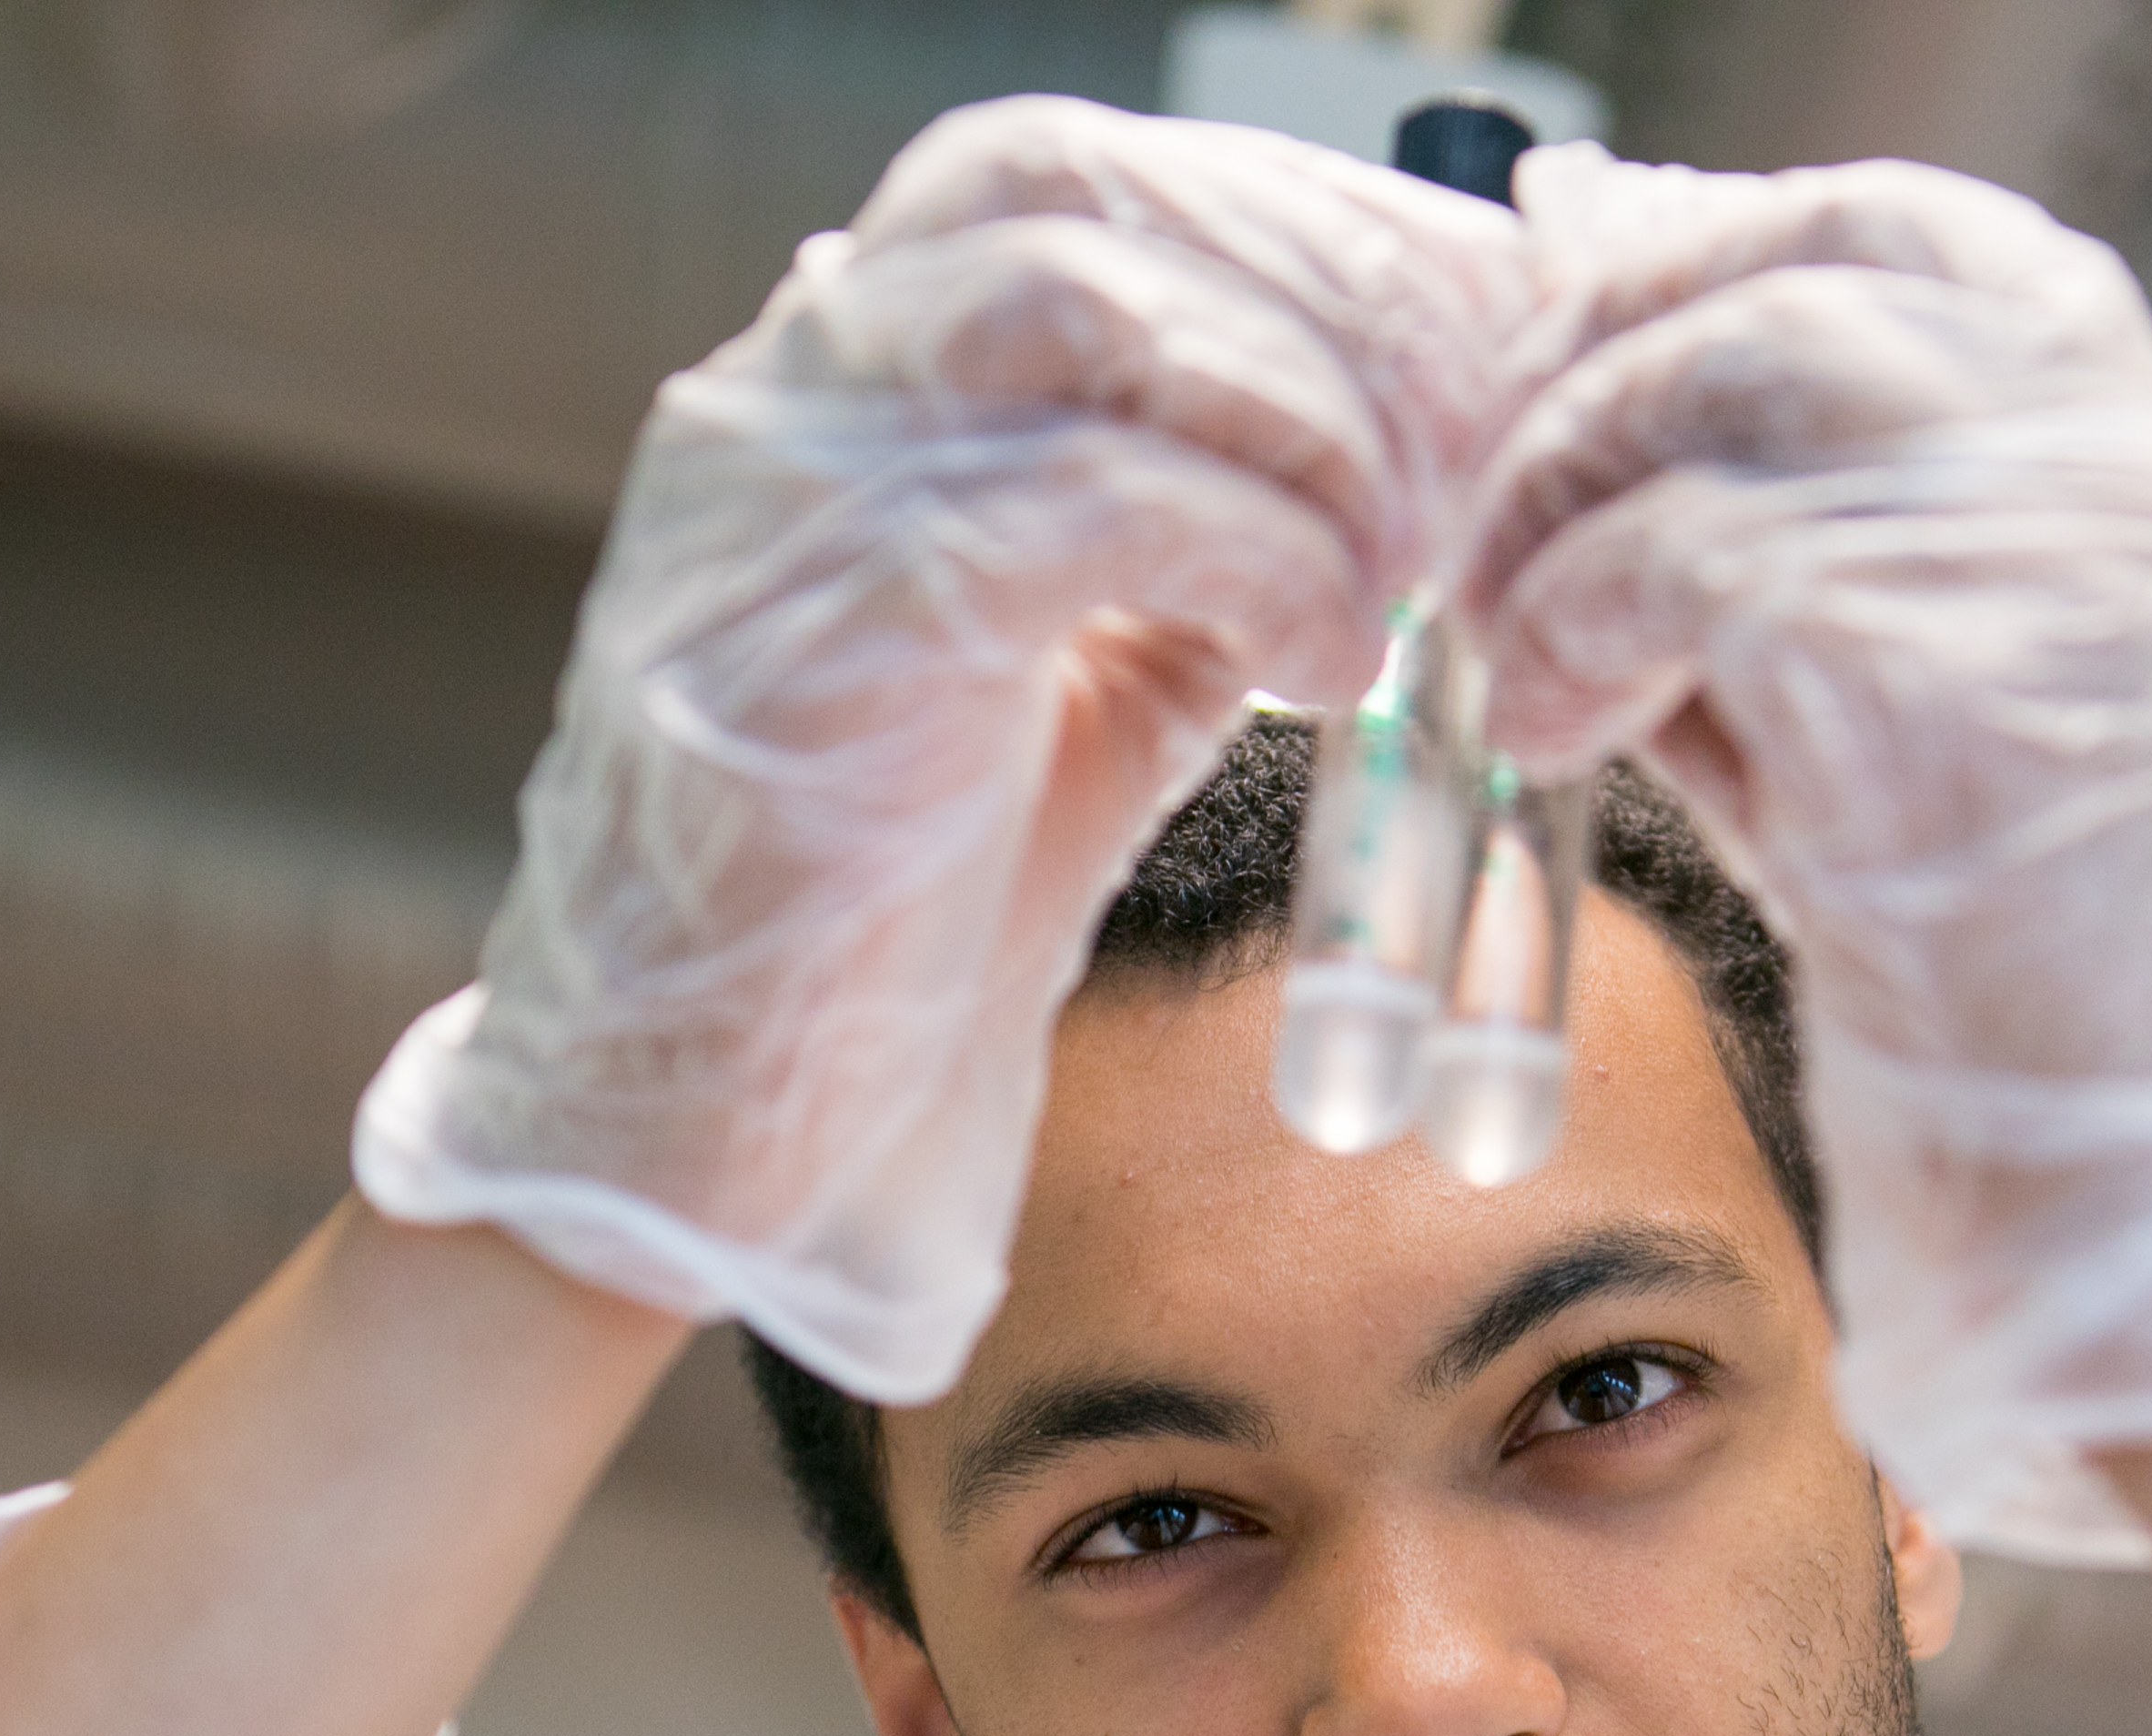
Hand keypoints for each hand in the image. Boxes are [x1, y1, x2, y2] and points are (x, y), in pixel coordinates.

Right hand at [358, 98, 1530, 1401]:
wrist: (672, 1138)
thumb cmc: (862, 939)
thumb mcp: (1060, 710)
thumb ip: (1177, 579)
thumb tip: (1371, 513)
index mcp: (839, 392)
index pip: (1069, 182)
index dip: (1284, 219)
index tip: (1457, 324)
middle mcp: (791, 401)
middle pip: (1083, 202)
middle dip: (1318, 296)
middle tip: (1478, 434)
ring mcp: (788, 500)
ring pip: (1086, 312)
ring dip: (1297, 419)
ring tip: (1399, 562)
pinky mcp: (830, 633)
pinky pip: (1088, 503)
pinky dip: (1256, 557)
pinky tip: (1324, 658)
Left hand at [1466, 153, 2151, 1560]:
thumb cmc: (2061, 1037)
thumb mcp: (1932, 761)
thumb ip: (1806, 609)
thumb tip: (1595, 502)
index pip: (1923, 240)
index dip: (1720, 248)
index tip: (1574, 326)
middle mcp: (2132, 486)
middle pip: (1813, 269)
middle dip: (1610, 359)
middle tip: (1490, 501)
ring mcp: (2059, 565)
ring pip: (1734, 376)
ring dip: (1568, 496)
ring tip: (1509, 646)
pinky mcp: (1947, 679)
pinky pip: (1685, 555)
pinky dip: (1568, 625)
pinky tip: (1543, 731)